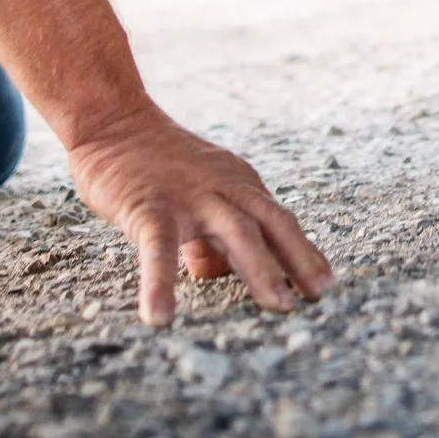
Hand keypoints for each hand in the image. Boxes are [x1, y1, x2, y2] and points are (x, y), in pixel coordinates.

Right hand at [65, 106, 335, 326]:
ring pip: (235, 232)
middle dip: (299, 259)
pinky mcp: (149, 207)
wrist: (113, 119)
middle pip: (271, 223)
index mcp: (238, 183)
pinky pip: (159, 250)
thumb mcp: (195, 191)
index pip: (278, 220)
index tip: (325, 284)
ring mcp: (189, 196)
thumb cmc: (154, 163)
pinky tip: (160, 318)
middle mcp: (223, 187)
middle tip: (320, 296)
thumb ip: (208, 229)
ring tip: (280, 305)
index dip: (303, 252)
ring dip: (262, 268)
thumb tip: (212, 270)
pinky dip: (161, 284)